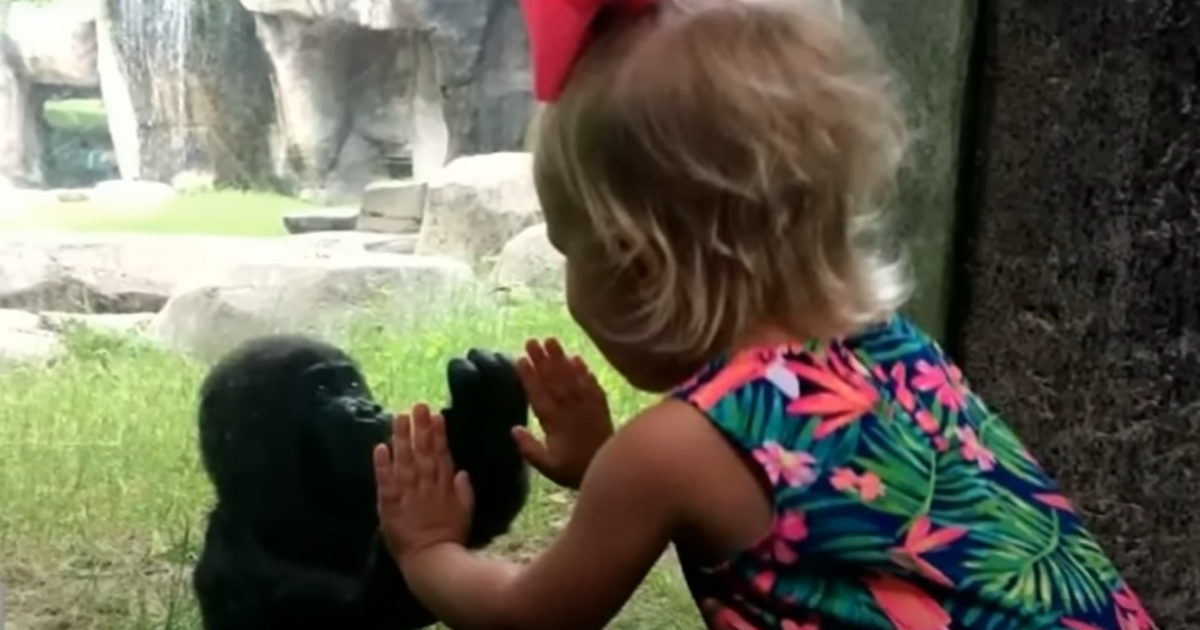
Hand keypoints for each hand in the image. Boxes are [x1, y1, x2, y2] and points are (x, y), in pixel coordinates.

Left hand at [373, 403, 473, 563]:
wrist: (431, 560)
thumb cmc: (451, 537)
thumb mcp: (466, 513)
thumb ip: (464, 491)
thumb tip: (461, 471)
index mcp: (445, 487)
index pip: (441, 455)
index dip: (438, 435)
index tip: (436, 415)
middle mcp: (426, 486)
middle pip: (422, 452)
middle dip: (420, 428)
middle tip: (417, 405)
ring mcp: (407, 495)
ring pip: (404, 462)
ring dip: (401, 438)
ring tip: (398, 417)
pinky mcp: (390, 506)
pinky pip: (385, 483)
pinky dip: (382, 465)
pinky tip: (379, 447)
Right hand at [513, 338, 613, 489]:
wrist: (609, 470)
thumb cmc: (574, 470)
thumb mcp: (548, 467)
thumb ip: (530, 449)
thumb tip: (513, 429)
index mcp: (555, 424)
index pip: (539, 396)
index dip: (529, 377)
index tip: (520, 359)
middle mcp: (570, 411)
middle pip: (554, 381)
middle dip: (542, 360)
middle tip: (531, 341)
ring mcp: (587, 407)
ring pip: (572, 378)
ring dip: (561, 359)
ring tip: (551, 341)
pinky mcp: (601, 407)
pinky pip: (592, 385)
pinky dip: (584, 372)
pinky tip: (576, 358)